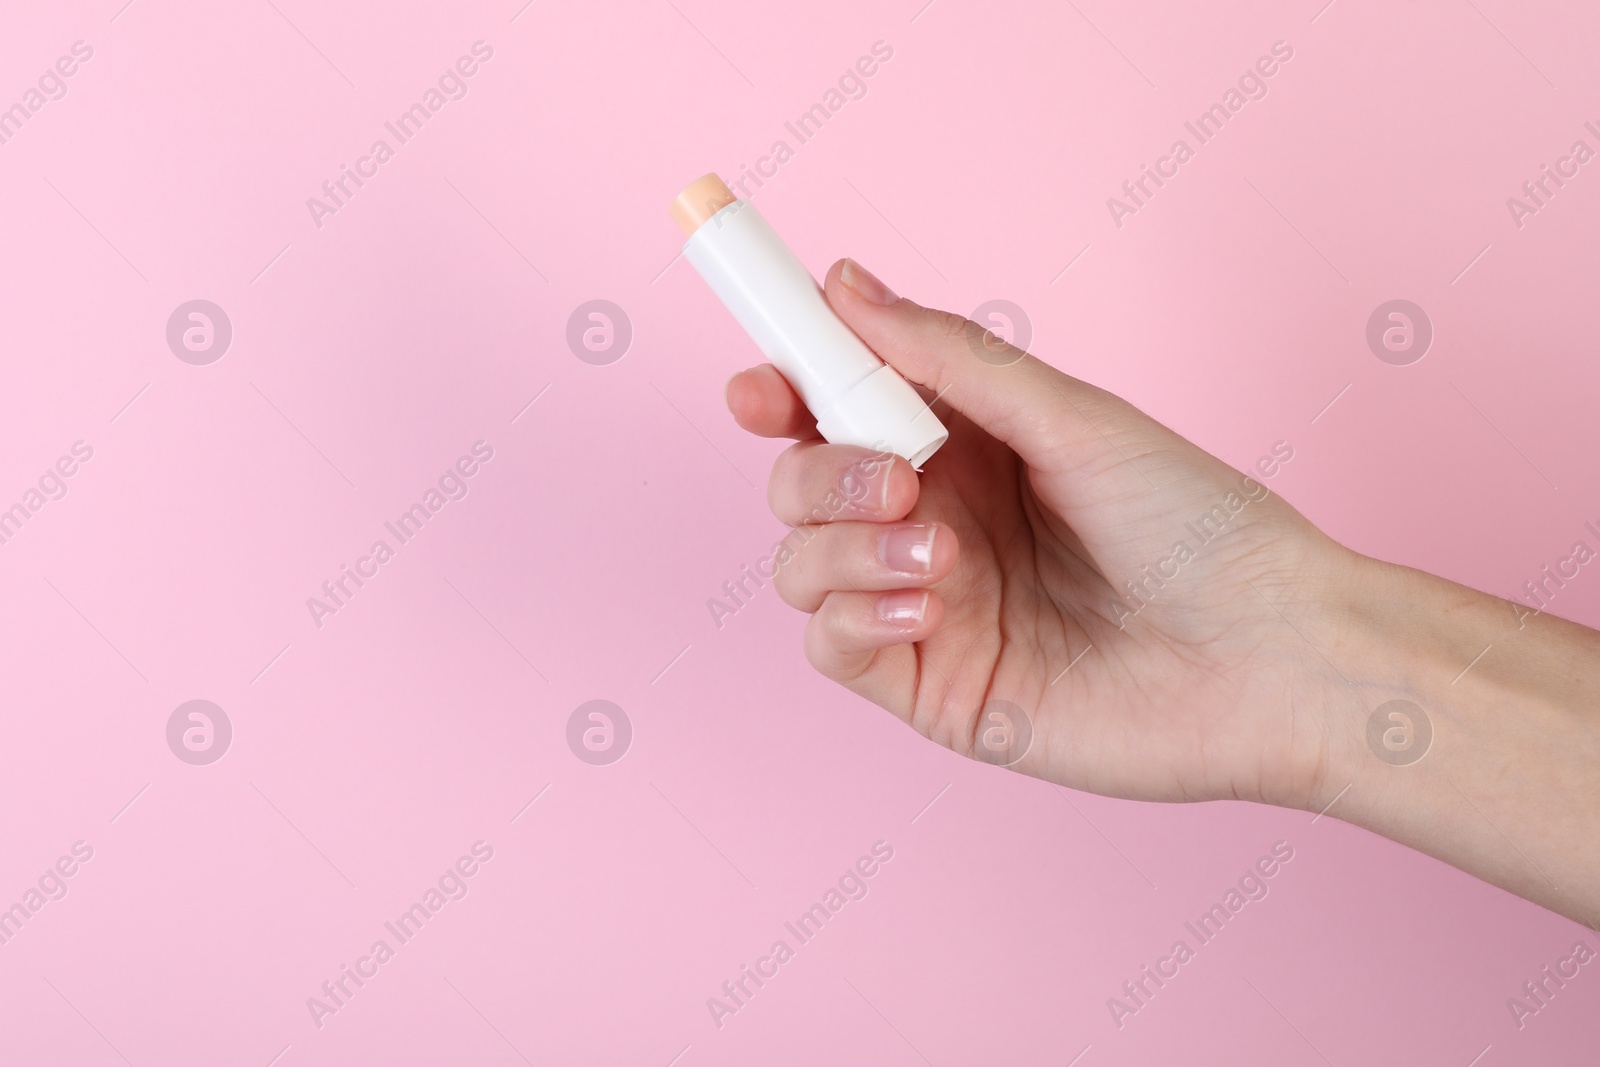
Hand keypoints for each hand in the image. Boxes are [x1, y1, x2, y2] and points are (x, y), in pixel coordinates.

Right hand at [727, 258, 1364, 809]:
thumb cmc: (1199, 526)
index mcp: (967, 445)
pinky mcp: (931, 686)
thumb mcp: (1071, 418)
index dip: (784, 391)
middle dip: (820, 471)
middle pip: (802, 483)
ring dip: (843, 545)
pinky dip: (852, 615)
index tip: (759, 386)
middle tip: (898, 476)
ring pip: (801, 564)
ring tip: (938, 553)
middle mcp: (935, 520)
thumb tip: (842, 281)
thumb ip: (947, 358)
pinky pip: (829, 645)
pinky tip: (927, 604)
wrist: (1270, 659)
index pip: (839, 408)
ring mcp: (927, 606)